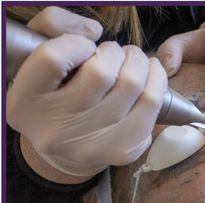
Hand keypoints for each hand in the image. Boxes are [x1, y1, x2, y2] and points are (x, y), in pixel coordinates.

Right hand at [7, 7, 167, 175]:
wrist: (69, 144)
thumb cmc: (56, 93)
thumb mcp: (39, 55)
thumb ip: (54, 26)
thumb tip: (94, 32)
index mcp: (25, 104)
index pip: (53, 59)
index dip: (76, 43)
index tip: (84, 48)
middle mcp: (56, 130)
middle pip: (101, 73)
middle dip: (115, 52)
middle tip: (113, 54)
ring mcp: (92, 145)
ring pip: (132, 85)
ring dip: (139, 62)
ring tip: (132, 61)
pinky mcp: (122, 152)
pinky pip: (152, 104)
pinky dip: (157, 80)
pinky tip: (149, 76)